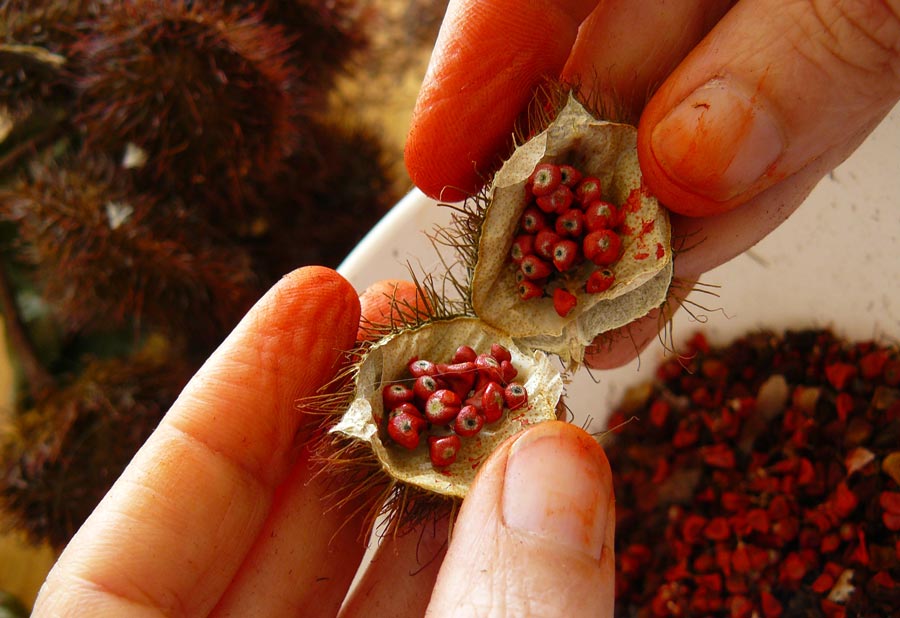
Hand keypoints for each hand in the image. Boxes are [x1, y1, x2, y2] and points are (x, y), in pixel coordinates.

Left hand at [33, 268, 614, 616]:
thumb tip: (556, 460)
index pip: (144, 537)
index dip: (232, 405)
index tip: (314, 293)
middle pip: (270, 543)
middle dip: (361, 425)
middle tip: (433, 324)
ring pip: (367, 587)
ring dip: (442, 487)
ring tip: (506, 389)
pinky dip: (490, 564)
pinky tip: (540, 488)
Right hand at [405, 0, 899, 366]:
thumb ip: (806, 41)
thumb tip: (688, 161)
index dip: (477, 73)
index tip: (435, 170)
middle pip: (606, 77)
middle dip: (564, 191)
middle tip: (522, 287)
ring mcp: (765, 34)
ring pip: (683, 132)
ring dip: (642, 236)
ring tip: (597, 320)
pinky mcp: (817, 79)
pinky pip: (762, 152)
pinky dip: (726, 217)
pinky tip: (676, 278)